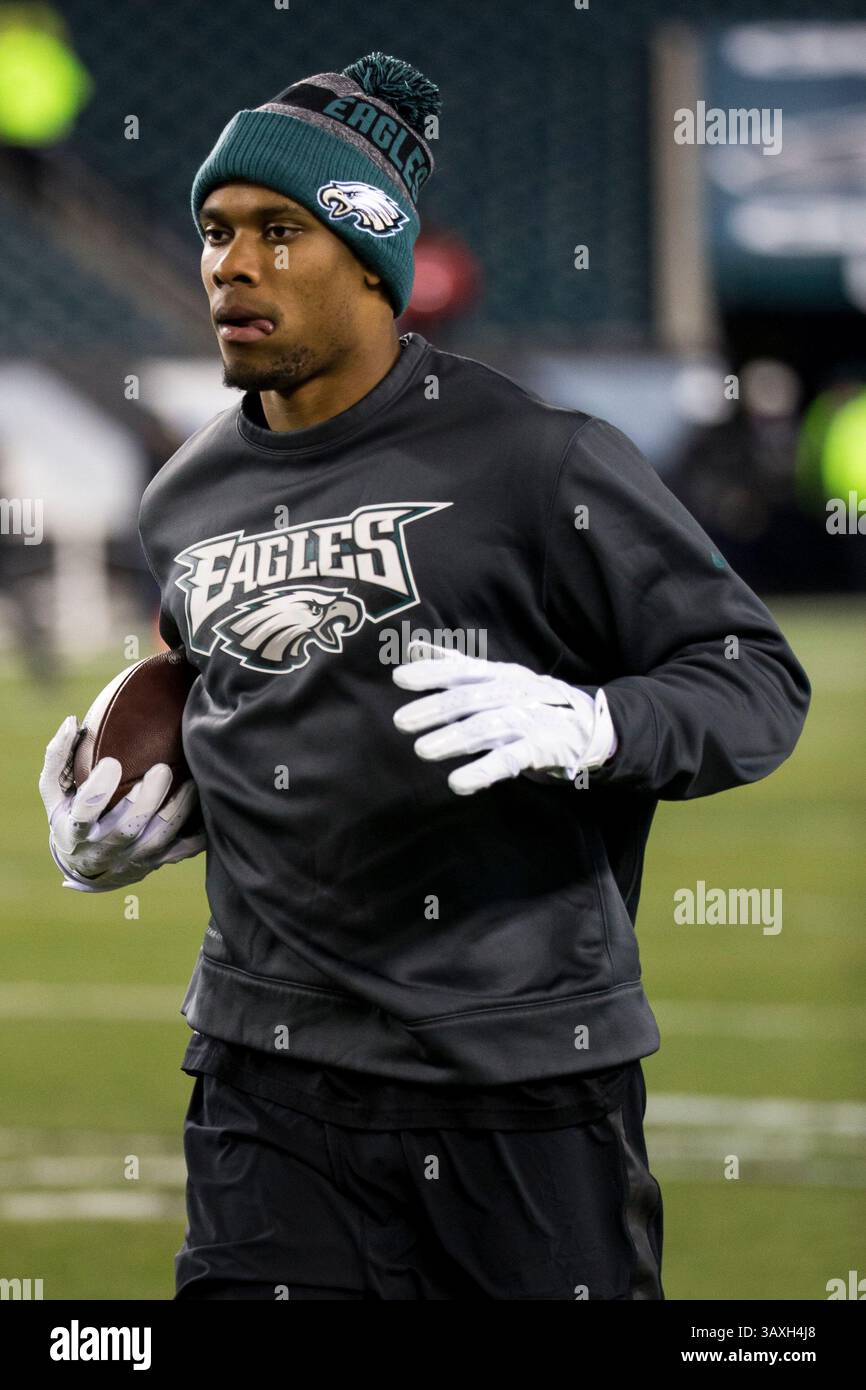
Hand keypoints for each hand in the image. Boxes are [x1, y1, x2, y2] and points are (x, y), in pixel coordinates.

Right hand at [39, 715, 205, 892]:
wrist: (85, 864)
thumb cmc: (69, 815)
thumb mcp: (54, 792)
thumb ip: (58, 756)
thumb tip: (72, 721)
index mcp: (74, 831)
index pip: (84, 814)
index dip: (98, 791)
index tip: (111, 763)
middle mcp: (103, 849)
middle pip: (127, 829)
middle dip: (147, 801)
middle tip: (162, 770)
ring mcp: (131, 858)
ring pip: (158, 840)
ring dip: (177, 811)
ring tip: (191, 783)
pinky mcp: (154, 862)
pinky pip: (181, 851)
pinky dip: (197, 833)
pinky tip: (207, 807)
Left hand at [392, 641, 616, 795]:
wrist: (588, 724)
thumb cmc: (531, 700)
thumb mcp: (497, 677)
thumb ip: (455, 665)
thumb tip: (414, 647)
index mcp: (500, 675)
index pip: (463, 669)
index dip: (433, 672)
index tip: (400, 677)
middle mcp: (513, 693)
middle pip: (470, 699)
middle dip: (435, 709)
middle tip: (401, 721)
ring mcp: (528, 720)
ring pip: (487, 728)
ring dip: (453, 739)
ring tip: (422, 751)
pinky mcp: (540, 749)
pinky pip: (508, 760)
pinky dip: (482, 771)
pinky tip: (458, 782)